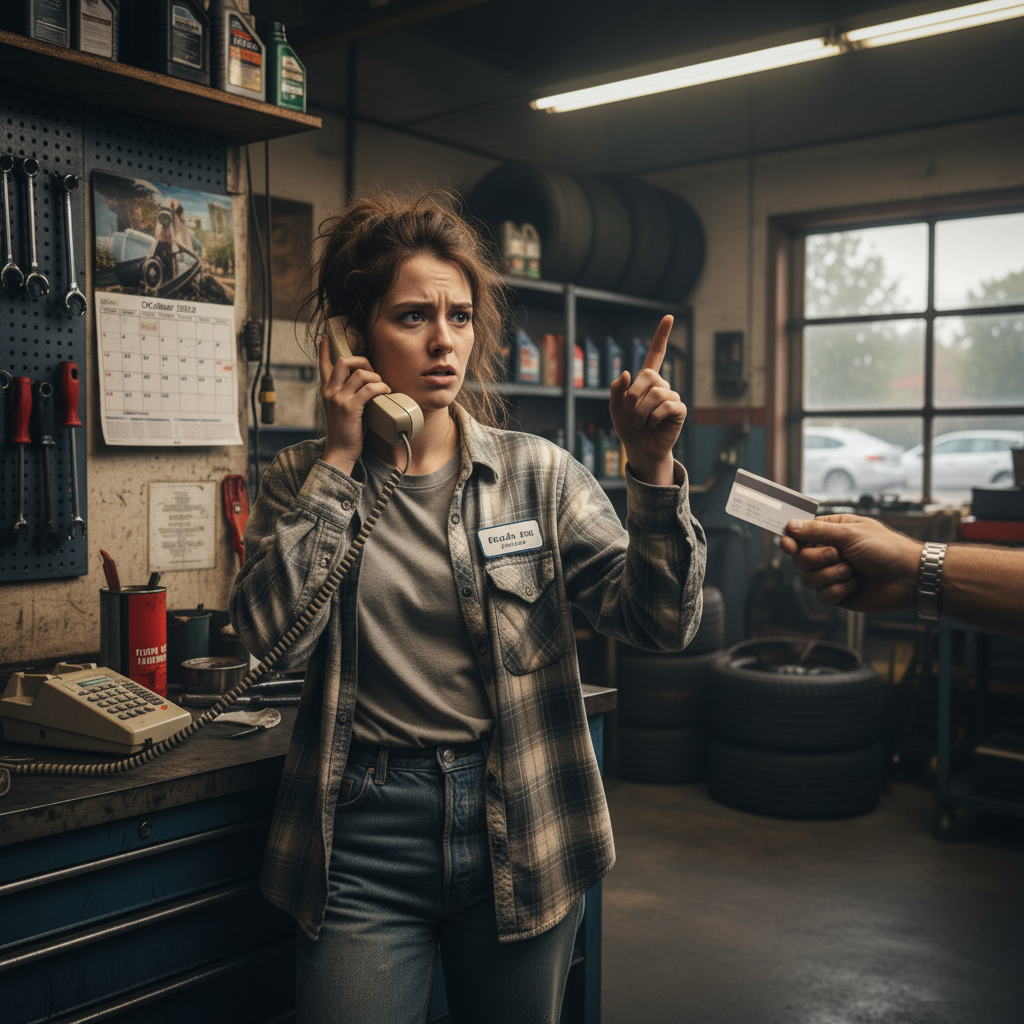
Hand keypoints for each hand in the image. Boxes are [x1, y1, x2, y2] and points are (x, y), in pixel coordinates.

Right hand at [318, 334, 391, 473]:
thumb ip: (348, 395)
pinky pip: (370, 388)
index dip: (325, 349)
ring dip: (376, 377)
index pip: (323, 365)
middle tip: (373, 373)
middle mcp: (330, 391)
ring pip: (360, 373)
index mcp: (326, 391)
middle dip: (362, 361)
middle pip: (344, 361)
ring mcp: (339, 399)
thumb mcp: (341, 410)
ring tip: (382, 388)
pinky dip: (381, 387)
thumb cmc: (346, 432)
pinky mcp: (350, 407)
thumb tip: (368, 385)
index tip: (326, 338)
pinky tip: (386, 392)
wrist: (339, 453)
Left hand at [609, 315, 685, 484]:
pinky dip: (654, 416)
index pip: (656, 353)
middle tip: (630, 412)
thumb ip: (617, 390)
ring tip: (640, 423)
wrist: (639, 448)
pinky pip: (667, 405)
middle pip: (649, 375)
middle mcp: (661, 385)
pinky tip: (652, 425)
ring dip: (642, 411)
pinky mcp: (679, 410)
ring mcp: (672, 397)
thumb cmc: (628, 427)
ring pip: (657, 393)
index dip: (662, 335)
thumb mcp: (615, 408)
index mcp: (646, 381)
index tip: (669, 317)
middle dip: (634, 394)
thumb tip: (626, 373)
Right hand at [780, 514, 920, 613]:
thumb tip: (791, 526)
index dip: (790, 540)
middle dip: (816, 559)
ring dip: (829, 576)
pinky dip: (837, 590)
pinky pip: (821, 596)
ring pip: (808, 579)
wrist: (909, 578)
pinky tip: (853, 586)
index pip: (799, 534)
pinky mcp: (838, 594)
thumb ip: (817, 531)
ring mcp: (833, 574)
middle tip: (837, 555)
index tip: (788, 545)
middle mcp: (830, 552)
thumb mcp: (850, 534)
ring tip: (851, 572)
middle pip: (799, 559)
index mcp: (832, 532)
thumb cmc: (886, 549)